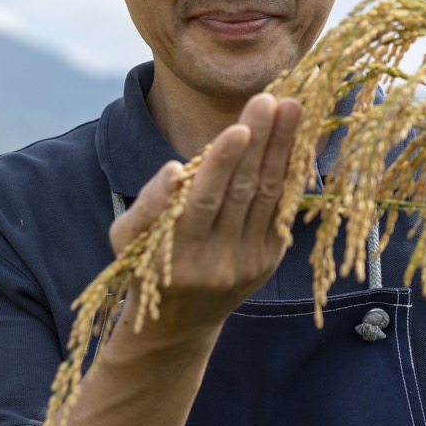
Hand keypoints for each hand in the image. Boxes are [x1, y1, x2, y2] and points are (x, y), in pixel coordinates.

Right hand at [111, 93, 301, 335]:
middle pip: (244, 192)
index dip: (224, 163)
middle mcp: (218, 261)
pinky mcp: (269, 259)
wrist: (179, 324)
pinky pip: (282, 209)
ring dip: (283, 150)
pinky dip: (291, 171)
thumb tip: (173, 169)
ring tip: (292, 109)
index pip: (205, 200)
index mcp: (177, 253)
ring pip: (270, 197)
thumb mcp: (128, 240)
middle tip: (273, 100)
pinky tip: (298, 139)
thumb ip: (148, 204)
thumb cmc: (147, 265)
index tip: (239, 127)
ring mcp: (249, 262)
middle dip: (260, 142)